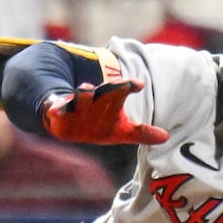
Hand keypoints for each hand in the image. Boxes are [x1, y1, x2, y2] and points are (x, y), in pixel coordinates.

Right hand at [42, 79, 169, 144]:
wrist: (68, 124)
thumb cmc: (98, 125)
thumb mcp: (121, 130)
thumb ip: (142, 132)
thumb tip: (166, 137)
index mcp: (110, 101)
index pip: (122, 90)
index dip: (129, 86)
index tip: (140, 85)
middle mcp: (95, 99)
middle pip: (103, 91)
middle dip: (111, 87)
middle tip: (122, 85)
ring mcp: (77, 104)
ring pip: (80, 96)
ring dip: (83, 93)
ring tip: (85, 88)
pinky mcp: (59, 112)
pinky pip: (57, 108)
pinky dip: (57, 108)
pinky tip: (56, 110)